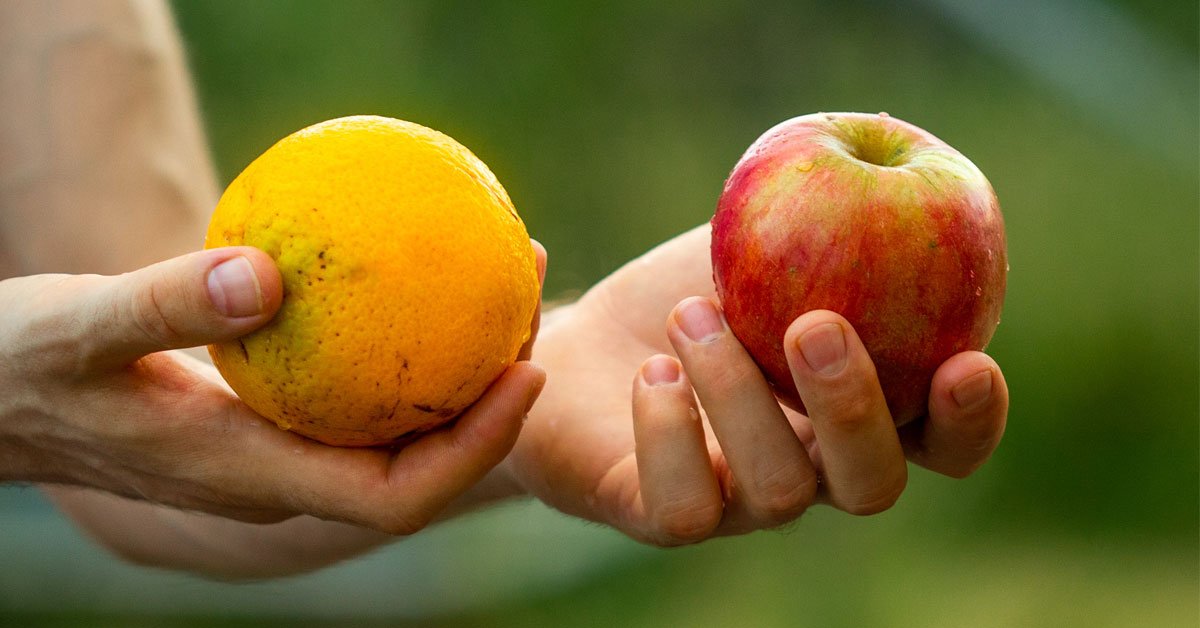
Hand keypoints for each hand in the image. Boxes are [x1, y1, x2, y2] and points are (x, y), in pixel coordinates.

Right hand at [0, 245, 546, 534]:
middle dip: (492, 397)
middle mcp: (283, 476)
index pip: (395, 495)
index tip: (527, 374)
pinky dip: (400, 339)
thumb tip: (266, 277)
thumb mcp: (74, 325)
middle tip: (527, 297)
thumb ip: (163, 305)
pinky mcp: (271, 415)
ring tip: (495, 272)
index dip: (474, 451)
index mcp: (254, 476)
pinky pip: (358, 386)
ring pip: (396, 425)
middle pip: (421, 460)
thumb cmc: (24, 368)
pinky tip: (408, 268)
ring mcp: (280, 449)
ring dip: (458, 363)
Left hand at [509, 224, 1006, 544]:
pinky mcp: (660, 514)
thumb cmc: (684, 296)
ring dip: (739, 393)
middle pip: (873, 484)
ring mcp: (739, 504)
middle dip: (854, 406)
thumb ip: (829, 215)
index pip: (941, 444)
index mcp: (855, 416)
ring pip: (780, 491)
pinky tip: (653, 373)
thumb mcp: (761, 244)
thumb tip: (882, 133)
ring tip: (690, 314)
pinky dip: (672, 435)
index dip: (971, 420)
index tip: (967, 361)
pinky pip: (685, 508)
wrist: (576, 351)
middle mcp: (811, 472)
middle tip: (815, 324)